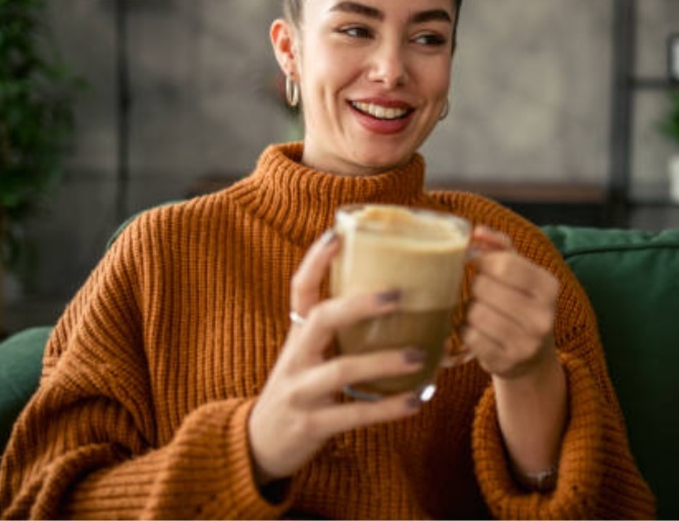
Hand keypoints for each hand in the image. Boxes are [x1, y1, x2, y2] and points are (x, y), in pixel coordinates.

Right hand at [247, 230, 424, 486]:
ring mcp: (301, 391)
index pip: (300, 290)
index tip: (337, 234)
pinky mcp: (312, 425)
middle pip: (320, 319)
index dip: (316, 261)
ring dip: (383, 361)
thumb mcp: (308, 353)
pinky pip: (352, 415)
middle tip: (398, 294)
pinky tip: (414, 401)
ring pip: (340, 370)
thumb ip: (337, 330)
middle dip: (358, 305)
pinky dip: (386, 409)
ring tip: (418, 355)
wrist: (260, 443)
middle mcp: (296, 357)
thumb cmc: (299, 387)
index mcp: (297, 334)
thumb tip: (393, 298)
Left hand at [464, 226, 560, 379]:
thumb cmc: (520, 303)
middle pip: (484, 287)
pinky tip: (476, 331)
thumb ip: (500, 246)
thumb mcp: (519, 272)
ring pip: (475, 312)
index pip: (503, 264)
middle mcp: (543, 316)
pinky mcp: (506, 363)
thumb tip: (477, 231)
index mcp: (549, 287)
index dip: (483, 262)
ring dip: (469, 310)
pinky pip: (470, 337)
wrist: (532, 358)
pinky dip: (466, 331)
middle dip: (475, 287)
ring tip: (479, 312)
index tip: (480, 267)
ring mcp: (527, 343)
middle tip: (481, 293)